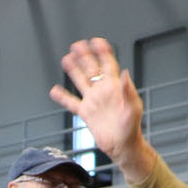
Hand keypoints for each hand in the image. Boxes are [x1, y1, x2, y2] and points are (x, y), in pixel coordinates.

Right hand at [47, 38, 145, 168]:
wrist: (122, 146)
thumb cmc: (131, 128)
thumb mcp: (133, 108)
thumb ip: (128, 91)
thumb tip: (125, 73)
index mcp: (114, 87)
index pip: (107, 65)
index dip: (102, 52)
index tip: (96, 41)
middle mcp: (102, 91)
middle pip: (91, 69)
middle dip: (85, 56)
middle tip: (77, 45)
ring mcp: (93, 101)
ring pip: (81, 81)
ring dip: (74, 70)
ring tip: (66, 59)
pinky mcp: (86, 113)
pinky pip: (72, 103)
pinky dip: (63, 97)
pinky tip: (55, 90)